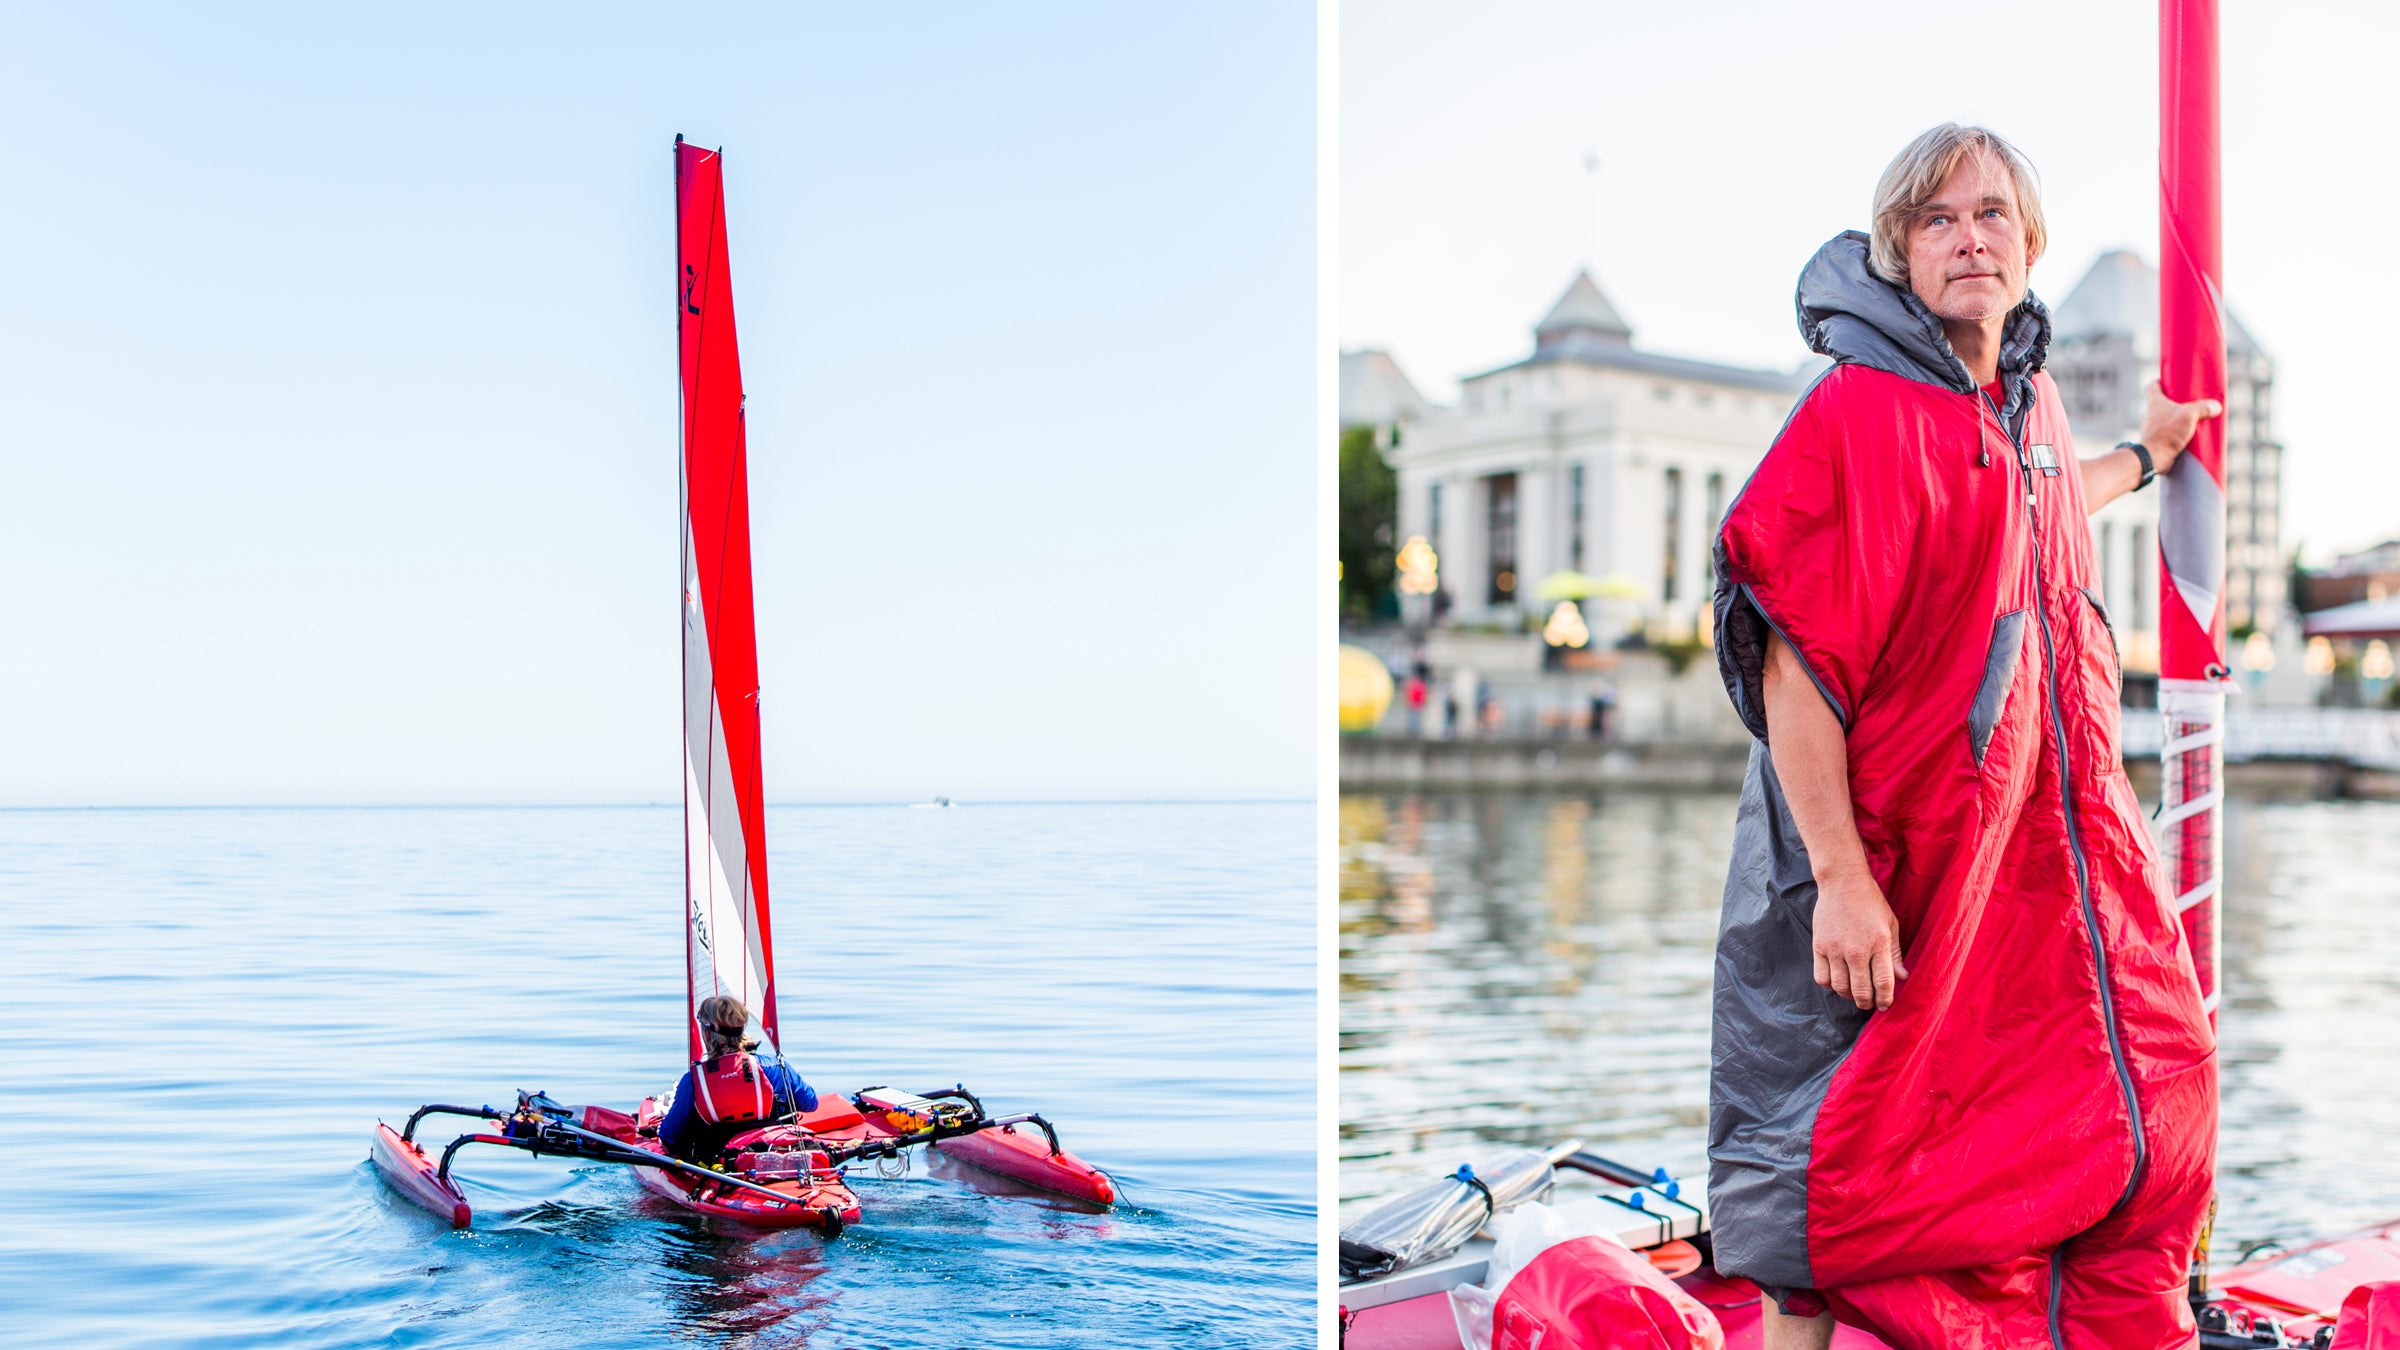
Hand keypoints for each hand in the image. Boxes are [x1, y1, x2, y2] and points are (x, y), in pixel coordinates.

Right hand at [1811, 868, 1906, 1010]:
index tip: (1884, 1005)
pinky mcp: (1818, 946)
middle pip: (1860, 990)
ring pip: (1840, 987)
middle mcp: (1856, 949)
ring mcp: (1835, 949)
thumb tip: (1902, 977)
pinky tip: (1836, 980)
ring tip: (1853, 993)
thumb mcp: (1891, 924)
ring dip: (1848, 995)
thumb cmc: (1871, 902)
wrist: (1843, 882)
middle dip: (1866, 1002)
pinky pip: (1821, 977)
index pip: (1883, 982)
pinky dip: (1829, 985)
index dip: (1885, 999)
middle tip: (1868, 1003)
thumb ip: (1895, 953)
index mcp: (1878, 943)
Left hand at [2136, 380, 2224, 476]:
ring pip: (2164, 418)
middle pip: (2160, 402)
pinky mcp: (2155, 441)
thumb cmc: (2167, 433)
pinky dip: (2175, 432)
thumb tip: (2217, 406)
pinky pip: (2166, 432)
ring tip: (2192, 419)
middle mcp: (2149, 414)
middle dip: (2174, 401)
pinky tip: (2188, 434)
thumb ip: (2204, 408)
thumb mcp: (2189, 415)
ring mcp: (2151, 428)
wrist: (2153, 458)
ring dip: (2176, 418)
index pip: (2152, 386)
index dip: (2160, 381)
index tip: (2171, 381)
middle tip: (2190, 401)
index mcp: (2154, 402)